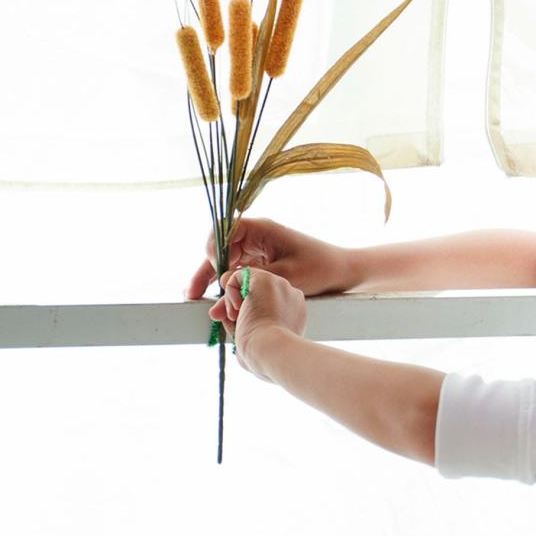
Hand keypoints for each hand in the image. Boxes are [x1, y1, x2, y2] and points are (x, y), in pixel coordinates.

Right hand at [185, 217, 354, 299]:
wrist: (343, 272)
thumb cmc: (319, 268)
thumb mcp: (282, 279)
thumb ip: (247, 290)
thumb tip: (215, 307)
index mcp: (262, 229)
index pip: (225, 229)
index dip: (213, 247)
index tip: (212, 268)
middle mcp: (256, 236)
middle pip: (220, 248)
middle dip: (205, 270)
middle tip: (191, 294)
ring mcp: (257, 249)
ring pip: (226, 262)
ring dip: (213, 280)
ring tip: (196, 300)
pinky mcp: (261, 263)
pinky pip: (237, 272)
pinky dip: (228, 286)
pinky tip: (218, 303)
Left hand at [208, 267, 306, 378]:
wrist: (273, 351)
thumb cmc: (265, 356)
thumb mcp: (258, 342)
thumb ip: (248, 327)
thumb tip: (226, 317)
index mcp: (294, 313)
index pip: (267, 305)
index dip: (249, 314)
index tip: (239, 329)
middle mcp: (290, 295)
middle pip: (258, 293)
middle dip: (240, 306)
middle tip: (230, 321)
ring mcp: (279, 285)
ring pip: (247, 284)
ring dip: (233, 301)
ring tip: (234, 319)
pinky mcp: (264, 279)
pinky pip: (237, 276)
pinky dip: (229, 291)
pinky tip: (234, 309)